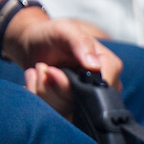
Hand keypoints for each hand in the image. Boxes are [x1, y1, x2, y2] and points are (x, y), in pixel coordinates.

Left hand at [4, 12, 122, 117]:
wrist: (34, 45)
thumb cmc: (53, 34)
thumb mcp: (65, 30)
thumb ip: (80, 43)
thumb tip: (94, 66)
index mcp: (109, 66)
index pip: (103, 89)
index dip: (76, 85)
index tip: (53, 72)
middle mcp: (102, 86)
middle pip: (82, 103)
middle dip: (55, 88)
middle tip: (44, 69)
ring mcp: (87, 99)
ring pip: (65, 111)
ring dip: (44, 91)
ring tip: (41, 71)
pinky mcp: (71, 107)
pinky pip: (55, 113)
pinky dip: (40, 97)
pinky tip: (38, 81)